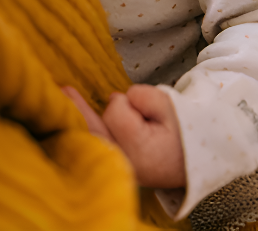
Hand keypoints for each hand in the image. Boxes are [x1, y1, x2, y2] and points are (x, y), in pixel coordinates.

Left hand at [62, 84, 185, 188]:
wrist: (194, 160)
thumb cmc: (184, 130)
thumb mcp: (170, 106)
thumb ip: (144, 98)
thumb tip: (116, 98)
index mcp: (141, 150)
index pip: (117, 113)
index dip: (125, 101)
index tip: (140, 105)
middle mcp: (126, 164)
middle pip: (96, 130)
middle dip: (79, 109)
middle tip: (62, 88)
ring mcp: (119, 169)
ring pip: (93, 139)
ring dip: (83, 120)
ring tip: (66, 96)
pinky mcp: (116, 168)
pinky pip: (96, 146)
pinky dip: (87, 131)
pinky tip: (76, 116)